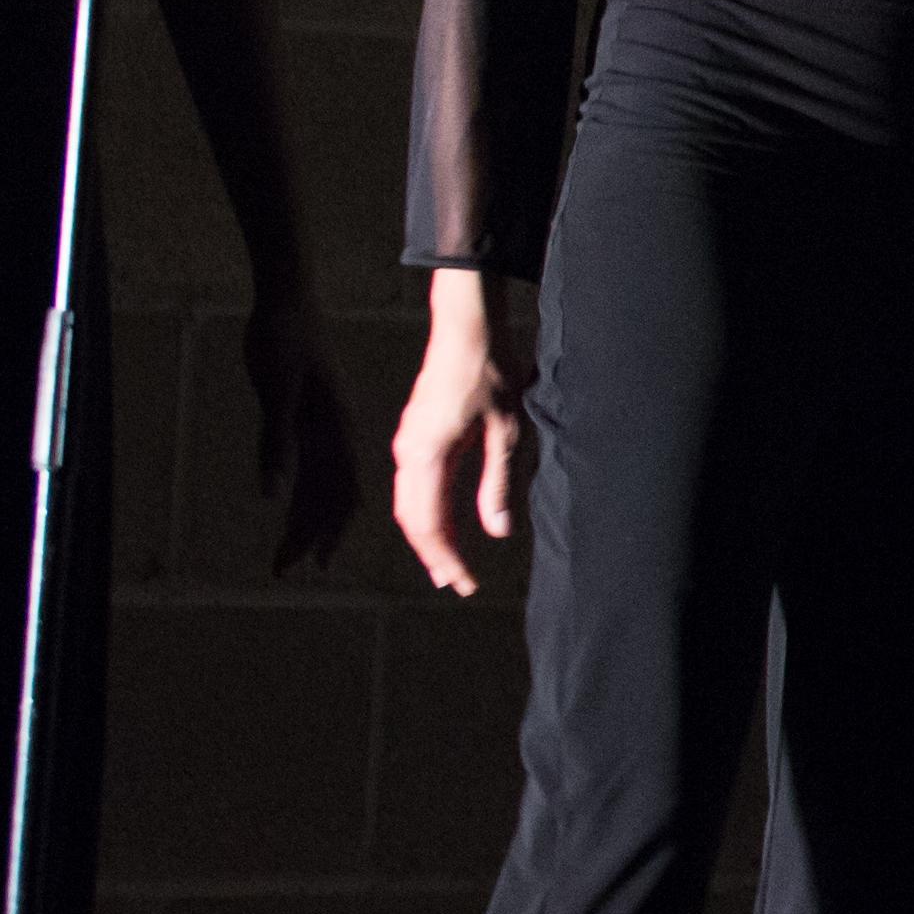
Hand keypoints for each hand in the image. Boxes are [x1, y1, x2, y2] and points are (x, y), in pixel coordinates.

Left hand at [243, 287, 358, 575]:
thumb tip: (272, 496)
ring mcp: (322, 425)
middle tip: (284, 570)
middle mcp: (335, 432)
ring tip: (283, 553)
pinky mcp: (306, 418)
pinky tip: (287, 509)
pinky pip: (307, 466)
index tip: (316, 564)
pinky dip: (299, 494)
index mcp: (336, 427)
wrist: (288, 299)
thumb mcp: (277, 390)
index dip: (330, 530)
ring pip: (318, 485)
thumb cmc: (283, 338)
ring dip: (303, 520)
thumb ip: (275, 442)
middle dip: (310, 536)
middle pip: (331, 496)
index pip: (342, 492)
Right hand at [393, 270, 535, 599]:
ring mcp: (406, 443)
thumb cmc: (490, 374)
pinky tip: (443, 523)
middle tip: (457, 584)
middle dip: (434, 555)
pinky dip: (426, 512)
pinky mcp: (413, 435)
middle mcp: (408, 452)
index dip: (446, 558)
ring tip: (449, 564)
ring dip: (428, 536)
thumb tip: (498, 533)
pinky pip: (412, 485)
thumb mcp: (506, 433)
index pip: (429, 523)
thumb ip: (497, 484)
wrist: (466, 328)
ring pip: (408, 504)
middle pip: (412, 519)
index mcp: (427, 455)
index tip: (465, 584)